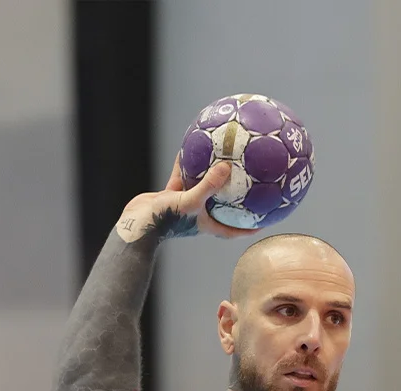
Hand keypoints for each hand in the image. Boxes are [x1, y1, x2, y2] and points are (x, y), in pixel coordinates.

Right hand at [115, 158, 255, 243]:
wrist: (137, 222)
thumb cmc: (167, 218)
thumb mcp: (192, 201)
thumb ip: (210, 185)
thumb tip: (227, 167)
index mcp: (206, 224)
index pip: (233, 230)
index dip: (248, 228)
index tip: (262, 221)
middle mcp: (197, 216)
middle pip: (220, 208)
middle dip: (232, 199)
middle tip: (246, 185)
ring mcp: (183, 206)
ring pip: (200, 190)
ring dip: (208, 178)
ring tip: (220, 161)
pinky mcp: (169, 197)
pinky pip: (182, 179)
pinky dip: (186, 167)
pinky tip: (190, 150)